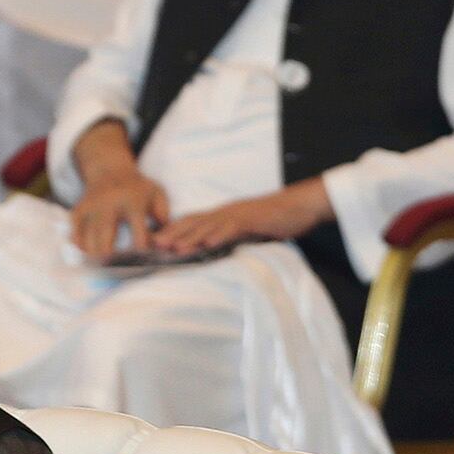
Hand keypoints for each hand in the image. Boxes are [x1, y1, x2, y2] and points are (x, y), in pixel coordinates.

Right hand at [70, 167, 170, 260]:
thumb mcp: (157, 193)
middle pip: (105, 236)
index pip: (138, 230)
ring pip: (88, 238)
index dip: (141, 248)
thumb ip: (163, 216)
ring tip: (104, 264)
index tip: (143, 257)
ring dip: (95, 254)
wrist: (110, 170)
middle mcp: (109, 203)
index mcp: (132, 200)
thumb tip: (162, 239)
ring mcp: (91, 207)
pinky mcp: (78, 210)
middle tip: (117, 267)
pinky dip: (81, 246)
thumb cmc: (138, 189)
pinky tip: (90, 253)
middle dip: (111, 256)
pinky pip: (75, 234)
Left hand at [153, 180, 331, 254]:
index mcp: (223, 215)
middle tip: (154, 244)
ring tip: (174, 247)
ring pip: (209, 226)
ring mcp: (238, 215)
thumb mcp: (248, 229)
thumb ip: (231, 235)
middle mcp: (226, 212)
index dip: (174, 230)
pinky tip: (208, 244)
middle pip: (195, 222)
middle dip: (174, 234)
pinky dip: (219, 236)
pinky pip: (233, 228)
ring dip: (191, 237)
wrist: (300, 206)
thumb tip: (214, 248)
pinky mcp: (253, 220)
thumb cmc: (275, 219)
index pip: (193, 222)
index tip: (156, 240)